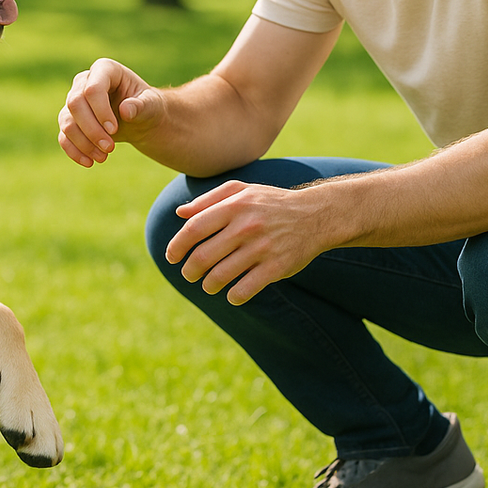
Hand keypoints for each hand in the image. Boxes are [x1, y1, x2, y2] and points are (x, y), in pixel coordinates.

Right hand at [58, 59, 164, 166]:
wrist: (140, 119)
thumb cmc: (147, 106)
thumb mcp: (151, 105)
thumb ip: (141, 105)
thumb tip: (125, 111)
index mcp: (105, 70)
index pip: (93, 88)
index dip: (100, 111)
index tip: (114, 130)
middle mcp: (84, 82)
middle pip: (75, 104)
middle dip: (91, 129)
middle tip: (110, 148)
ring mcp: (73, 100)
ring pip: (66, 121)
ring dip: (83, 143)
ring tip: (103, 158)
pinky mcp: (69, 120)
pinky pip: (63, 136)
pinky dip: (74, 151)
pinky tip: (89, 162)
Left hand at [164, 180, 331, 303]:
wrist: (315, 215)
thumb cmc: (270, 203)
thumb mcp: (241, 191)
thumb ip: (208, 200)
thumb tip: (179, 213)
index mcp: (234, 206)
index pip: (194, 228)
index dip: (177, 245)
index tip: (171, 257)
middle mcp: (247, 226)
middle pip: (203, 256)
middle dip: (190, 271)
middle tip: (189, 275)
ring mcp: (262, 248)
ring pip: (220, 276)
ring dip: (208, 285)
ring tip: (208, 285)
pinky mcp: (276, 267)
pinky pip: (244, 289)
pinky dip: (233, 296)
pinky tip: (232, 294)